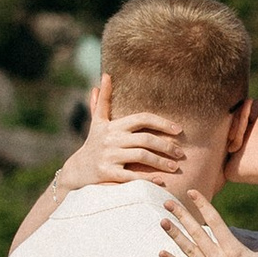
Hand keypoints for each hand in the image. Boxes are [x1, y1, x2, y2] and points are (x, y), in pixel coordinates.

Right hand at [59, 107, 185, 194]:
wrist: (76, 170)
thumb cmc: (93, 144)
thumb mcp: (97, 122)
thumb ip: (103, 100)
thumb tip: (106, 76)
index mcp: (113, 126)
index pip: (142, 119)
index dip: (162, 123)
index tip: (178, 130)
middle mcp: (111, 139)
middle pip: (145, 139)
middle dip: (166, 146)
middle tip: (181, 153)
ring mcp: (108, 156)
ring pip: (141, 156)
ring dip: (161, 162)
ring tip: (175, 167)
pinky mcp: (106, 173)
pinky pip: (131, 175)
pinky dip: (147, 178)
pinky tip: (160, 180)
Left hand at [160, 187, 257, 256]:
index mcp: (235, 249)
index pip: (214, 221)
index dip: (202, 205)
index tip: (192, 192)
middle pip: (196, 233)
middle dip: (181, 216)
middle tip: (168, 202)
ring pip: (188, 250)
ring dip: (174, 235)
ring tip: (162, 221)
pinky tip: (161, 253)